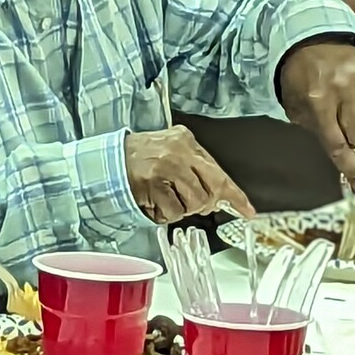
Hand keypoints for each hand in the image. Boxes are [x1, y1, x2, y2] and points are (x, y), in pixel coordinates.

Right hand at [125, 126, 254, 223]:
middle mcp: (178, 152)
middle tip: (191, 203)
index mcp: (186, 140)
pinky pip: (173, 212)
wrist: (106, 159)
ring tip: (165, 197)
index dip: (235, 195)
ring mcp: (166, 168)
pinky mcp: (152, 184)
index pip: (219, 171)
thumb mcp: (171, 150)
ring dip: (181, 208)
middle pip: (211, 191)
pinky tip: (154, 201)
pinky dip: (165, 213)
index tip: (247, 210)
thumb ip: (195, 168)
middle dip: (205, 203)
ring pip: (194, 204)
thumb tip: (220, 196)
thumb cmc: (140, 157)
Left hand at [280, 41, 354, 192]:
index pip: (336, 144)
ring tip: (346, 105)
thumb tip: (341, 159)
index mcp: (317, 100)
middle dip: (352, 139)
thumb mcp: (296, 106)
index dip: (349, 169)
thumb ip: (315, 131)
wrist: (311, 42)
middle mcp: (342, 90)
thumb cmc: (301, 79)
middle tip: (340, 125)